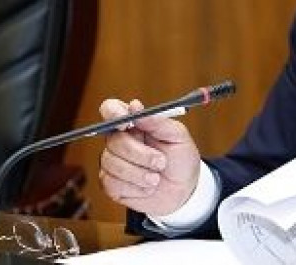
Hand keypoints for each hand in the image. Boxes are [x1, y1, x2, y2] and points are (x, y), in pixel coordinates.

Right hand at [98, 98, 200, 215]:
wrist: (184, 189)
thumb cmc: (181, 158)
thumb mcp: (178, 136)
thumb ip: (157, 121)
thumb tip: (135, 106)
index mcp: (134, 124)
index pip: (111, 109)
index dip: (112, 113)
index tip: (125, 124)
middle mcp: (119, 141)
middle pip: (113, 141)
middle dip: (140, 154)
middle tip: (161, 161)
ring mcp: (112, 162)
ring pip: (112, 163)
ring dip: (139, 173)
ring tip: (156, 178)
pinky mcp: (111, 185)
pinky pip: (112, 184)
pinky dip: (135, 187)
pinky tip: (147, 187)